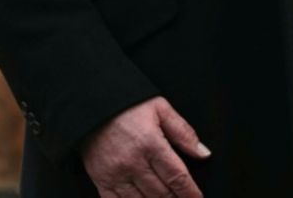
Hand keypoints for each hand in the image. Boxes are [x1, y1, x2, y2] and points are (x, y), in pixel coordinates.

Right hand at [79, 96, 209, 196]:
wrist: (89, 103)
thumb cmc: (126, 105)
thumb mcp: (159, 108)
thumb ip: (183, 132)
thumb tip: (203, 153)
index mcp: (150, 144)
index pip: (177, 177)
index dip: (191, 193)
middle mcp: (133, 162)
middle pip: (162, 194)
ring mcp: (115, 173)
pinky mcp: (101, 179)